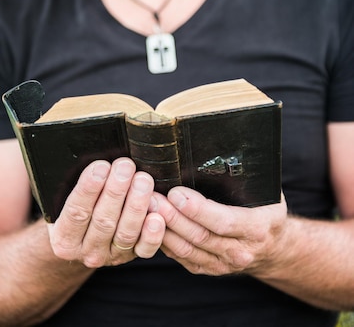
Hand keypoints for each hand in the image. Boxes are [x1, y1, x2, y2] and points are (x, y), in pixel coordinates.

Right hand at [47, 158, 164, 267]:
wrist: (86, 240)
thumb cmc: (79, 209)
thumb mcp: (68, 200)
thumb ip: (81, 186)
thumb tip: (99, 163)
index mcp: (64, 239)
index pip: (76, 212)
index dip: (89, 189)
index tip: (101, 166)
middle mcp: (87, 252)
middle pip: (103, 221)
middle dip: (116, 191)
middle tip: (125, 166)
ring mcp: (112, 257)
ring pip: (125, 232)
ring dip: (136, 204)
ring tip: (143, 180)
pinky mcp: (133, 256)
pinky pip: (145, 249)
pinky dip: (152, 234)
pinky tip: (157, 216)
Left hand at [150, 187, 287, 276]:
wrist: (272, 248)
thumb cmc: (265, 209)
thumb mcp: (267, 192)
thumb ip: (248, 177)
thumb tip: (224, 147)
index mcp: (256, 228)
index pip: (223, 221)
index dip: (198, 209)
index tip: (176, 193)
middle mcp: (239, 250)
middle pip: (199, 236)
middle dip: (172, 216)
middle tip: (151, 197)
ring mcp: (222, 264)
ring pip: (186, 249)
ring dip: (163, 229)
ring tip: (145, 207)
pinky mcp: (207, 269)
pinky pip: (181, 257)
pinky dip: (164, 241)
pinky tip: (150, 224)